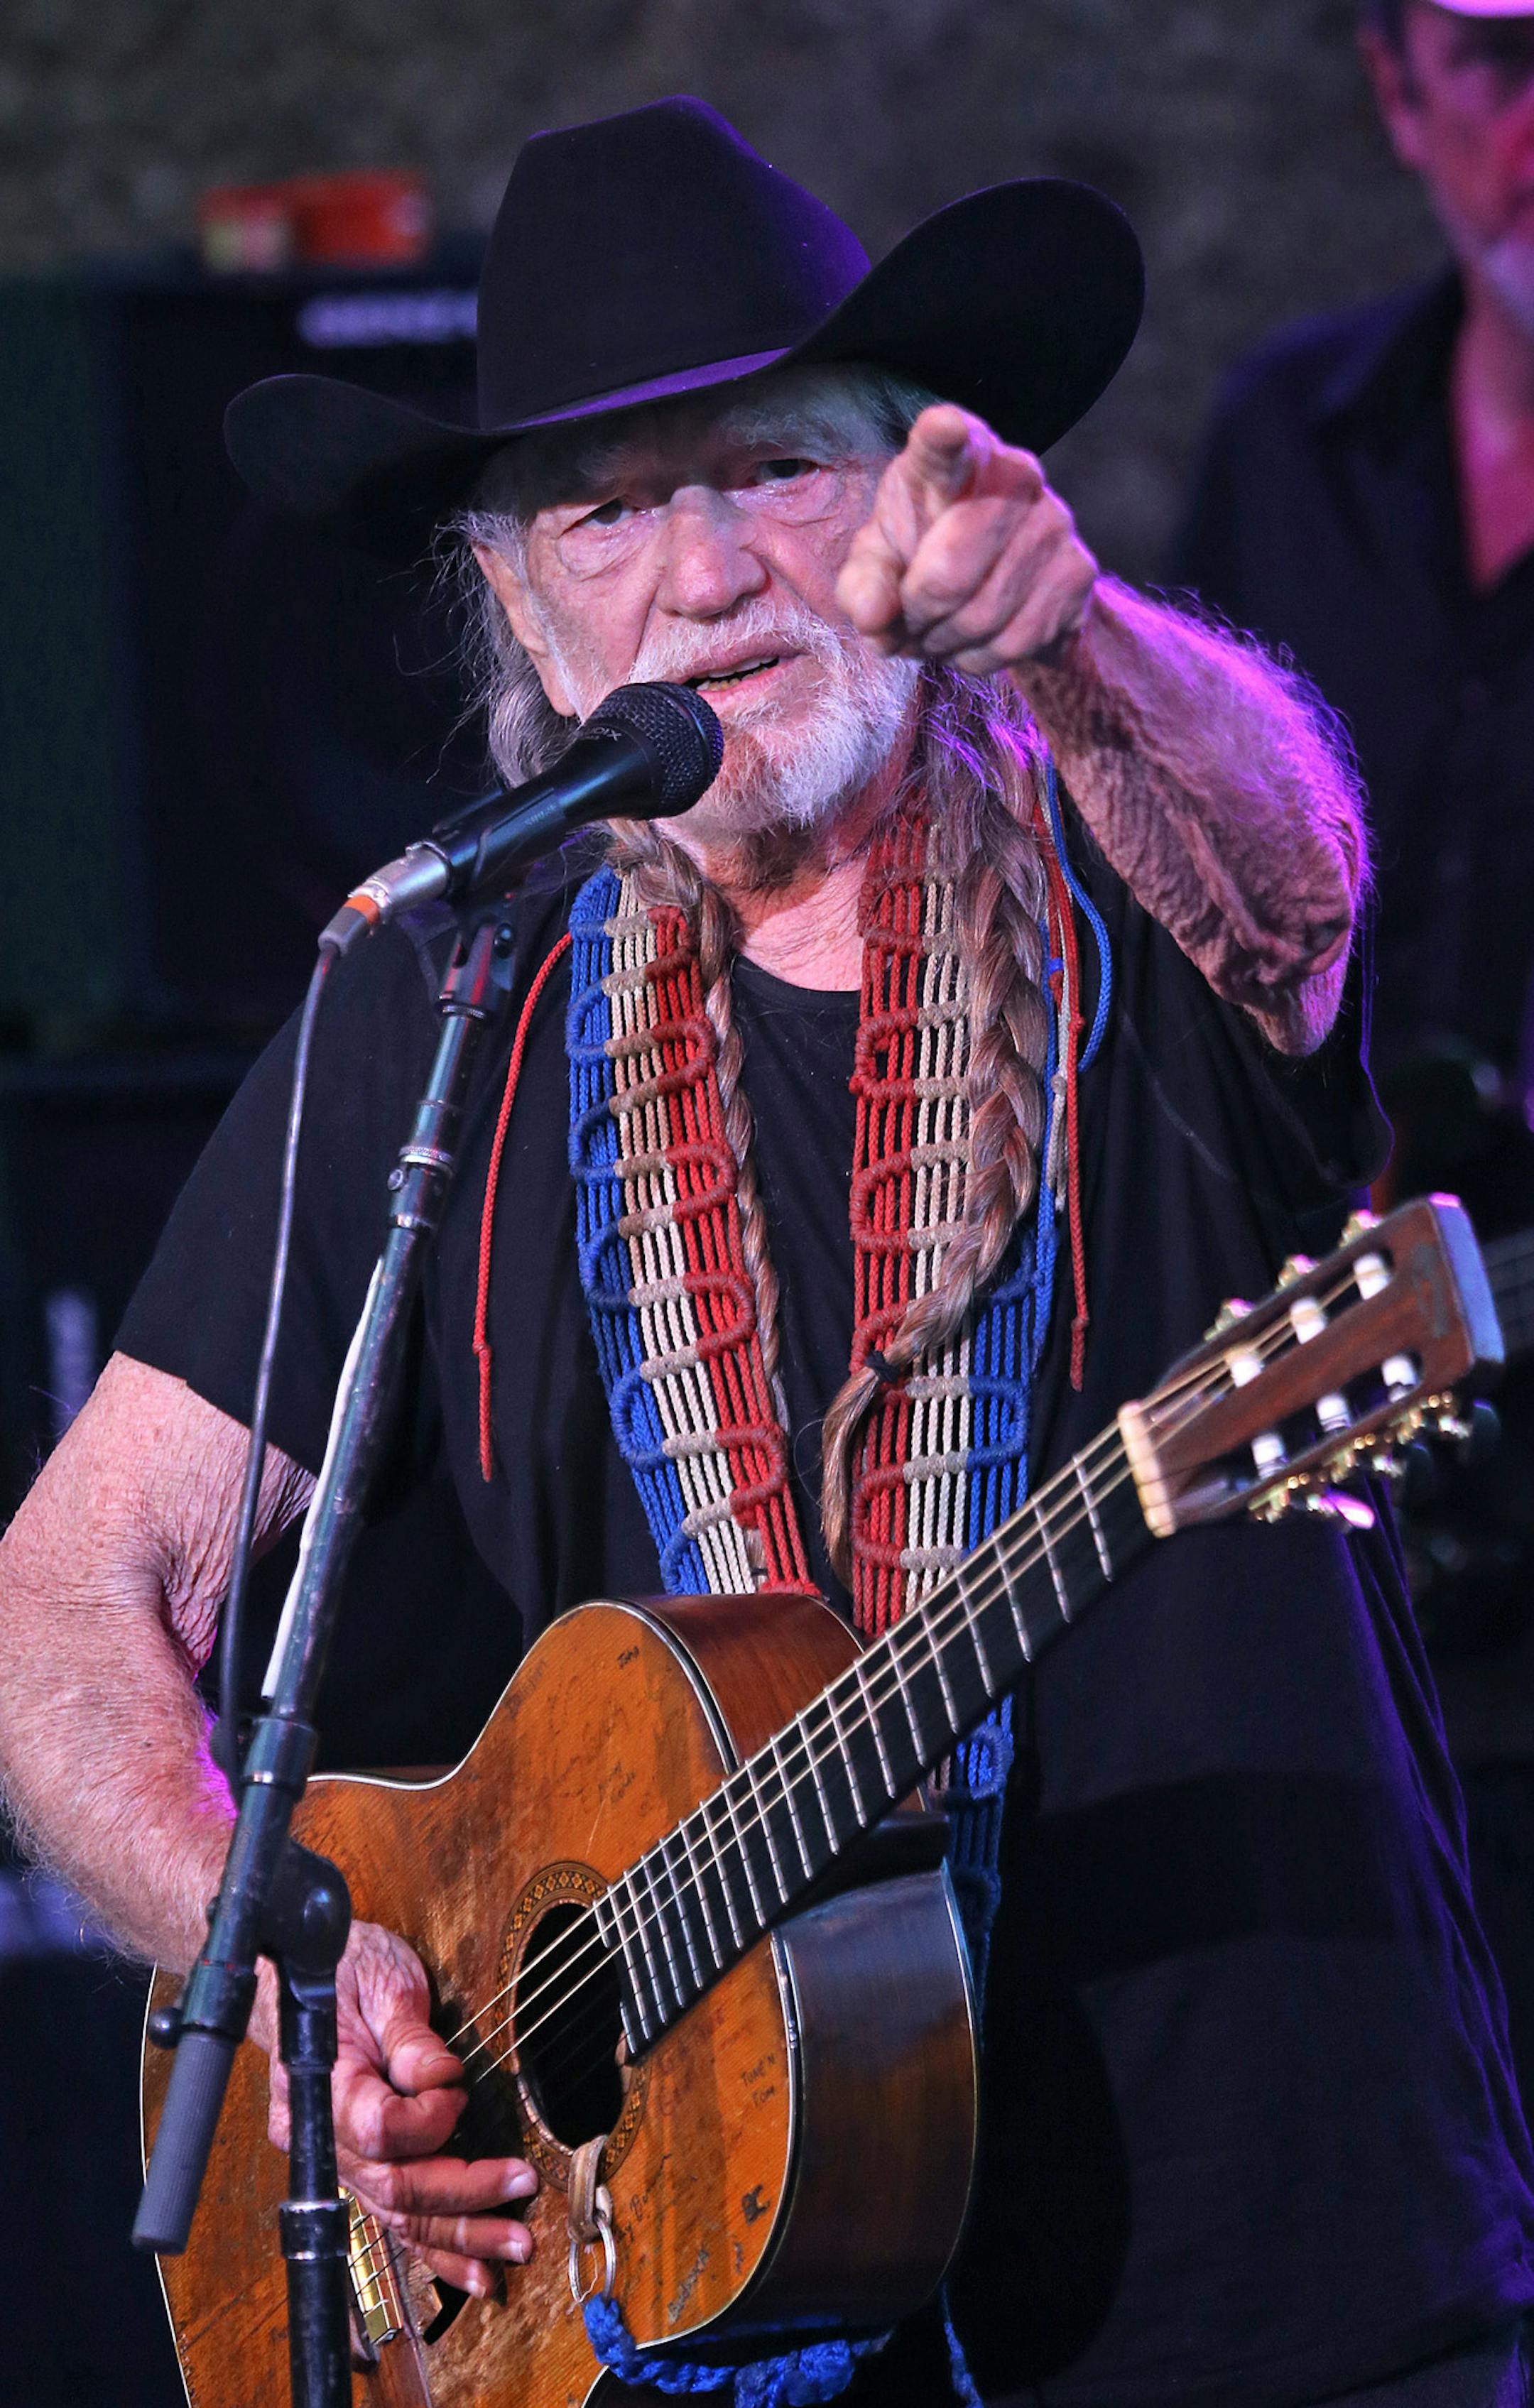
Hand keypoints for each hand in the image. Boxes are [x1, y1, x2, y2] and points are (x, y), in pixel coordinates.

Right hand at [258, 1919, 537, 2297]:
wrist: (298, 1978)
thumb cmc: (342, 1969)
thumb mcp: (382, 1979)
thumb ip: (410, 2036)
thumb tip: (443, 2079)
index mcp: (323, 2085)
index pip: (380, 2129)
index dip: (430, 2119)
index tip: (458, 2087)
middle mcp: (322, 2136)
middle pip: (394, 2187)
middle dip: (464, 2196)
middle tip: (523, 2187)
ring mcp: (335, 2158)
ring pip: (397, 2216)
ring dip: (460, 2235)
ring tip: (514, 2246)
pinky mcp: (356, 2165)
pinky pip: (394, 2217)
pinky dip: (435, 2248)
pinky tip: (474, 2271)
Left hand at [837, 403, 1097, 674]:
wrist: (1009, 580)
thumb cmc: (925, 553)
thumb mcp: (881, 561)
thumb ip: (864, 583)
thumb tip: (871, 615)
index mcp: (955, 457)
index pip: (945, 445)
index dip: (942, 436)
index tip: (942, 426)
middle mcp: (1015, 474)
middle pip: (949, 573)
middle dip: (917, 614)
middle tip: (907, 620)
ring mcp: (1054, 522)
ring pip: (981, 617)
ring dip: (944, 642)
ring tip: (935, 632)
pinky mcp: (1077, 572)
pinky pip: (1013, 642)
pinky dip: (978, 657)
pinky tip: (971, 640)